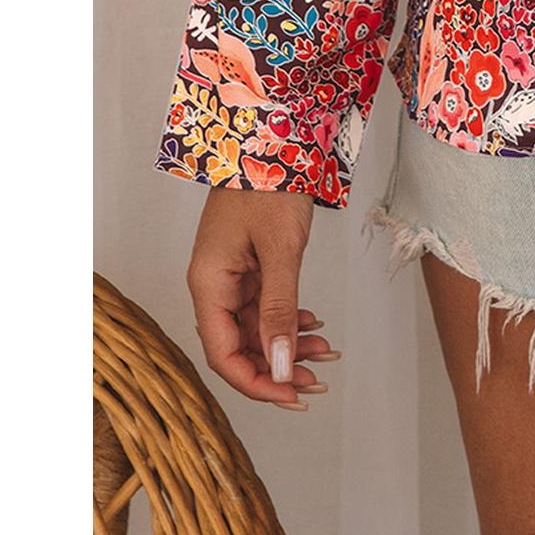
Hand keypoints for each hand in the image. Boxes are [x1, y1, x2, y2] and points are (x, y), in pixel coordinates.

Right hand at [187, 187, 339, 411]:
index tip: (290, 396)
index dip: (256, 382)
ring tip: (326, 355)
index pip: (223, 354)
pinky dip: (290, 318)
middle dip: (278, 368)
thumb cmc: (270, 185)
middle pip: (240, 346)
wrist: (273, 138)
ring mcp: (232, 274)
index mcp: (209, 284)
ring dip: (289, 344)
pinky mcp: (250, 264)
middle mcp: (215, 284)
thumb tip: (280, 365)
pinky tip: (313, 325)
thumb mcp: (281, 251)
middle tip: (316, 383)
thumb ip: (279, 309)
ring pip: (257, 327)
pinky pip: (266, 304)